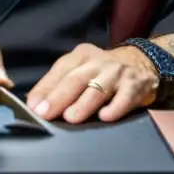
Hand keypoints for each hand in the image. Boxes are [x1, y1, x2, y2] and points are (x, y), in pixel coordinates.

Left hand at [26, 43, 158, 123]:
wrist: (140, 63)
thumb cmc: (102, 72)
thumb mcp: (81, 70)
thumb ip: (59, 84)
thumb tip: (35, 105)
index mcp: (80, 56)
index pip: (59, 72)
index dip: (45, 89)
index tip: (33, 106)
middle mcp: (97, 62)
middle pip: (75, 79)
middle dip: (58, 97)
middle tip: (45, 113)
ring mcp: (116, 73)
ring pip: (97, 89)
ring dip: (83, 104)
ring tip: (70, 118)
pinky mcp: (134, 86)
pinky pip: (124, 98)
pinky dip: (114, 108)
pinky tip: (105, 117)